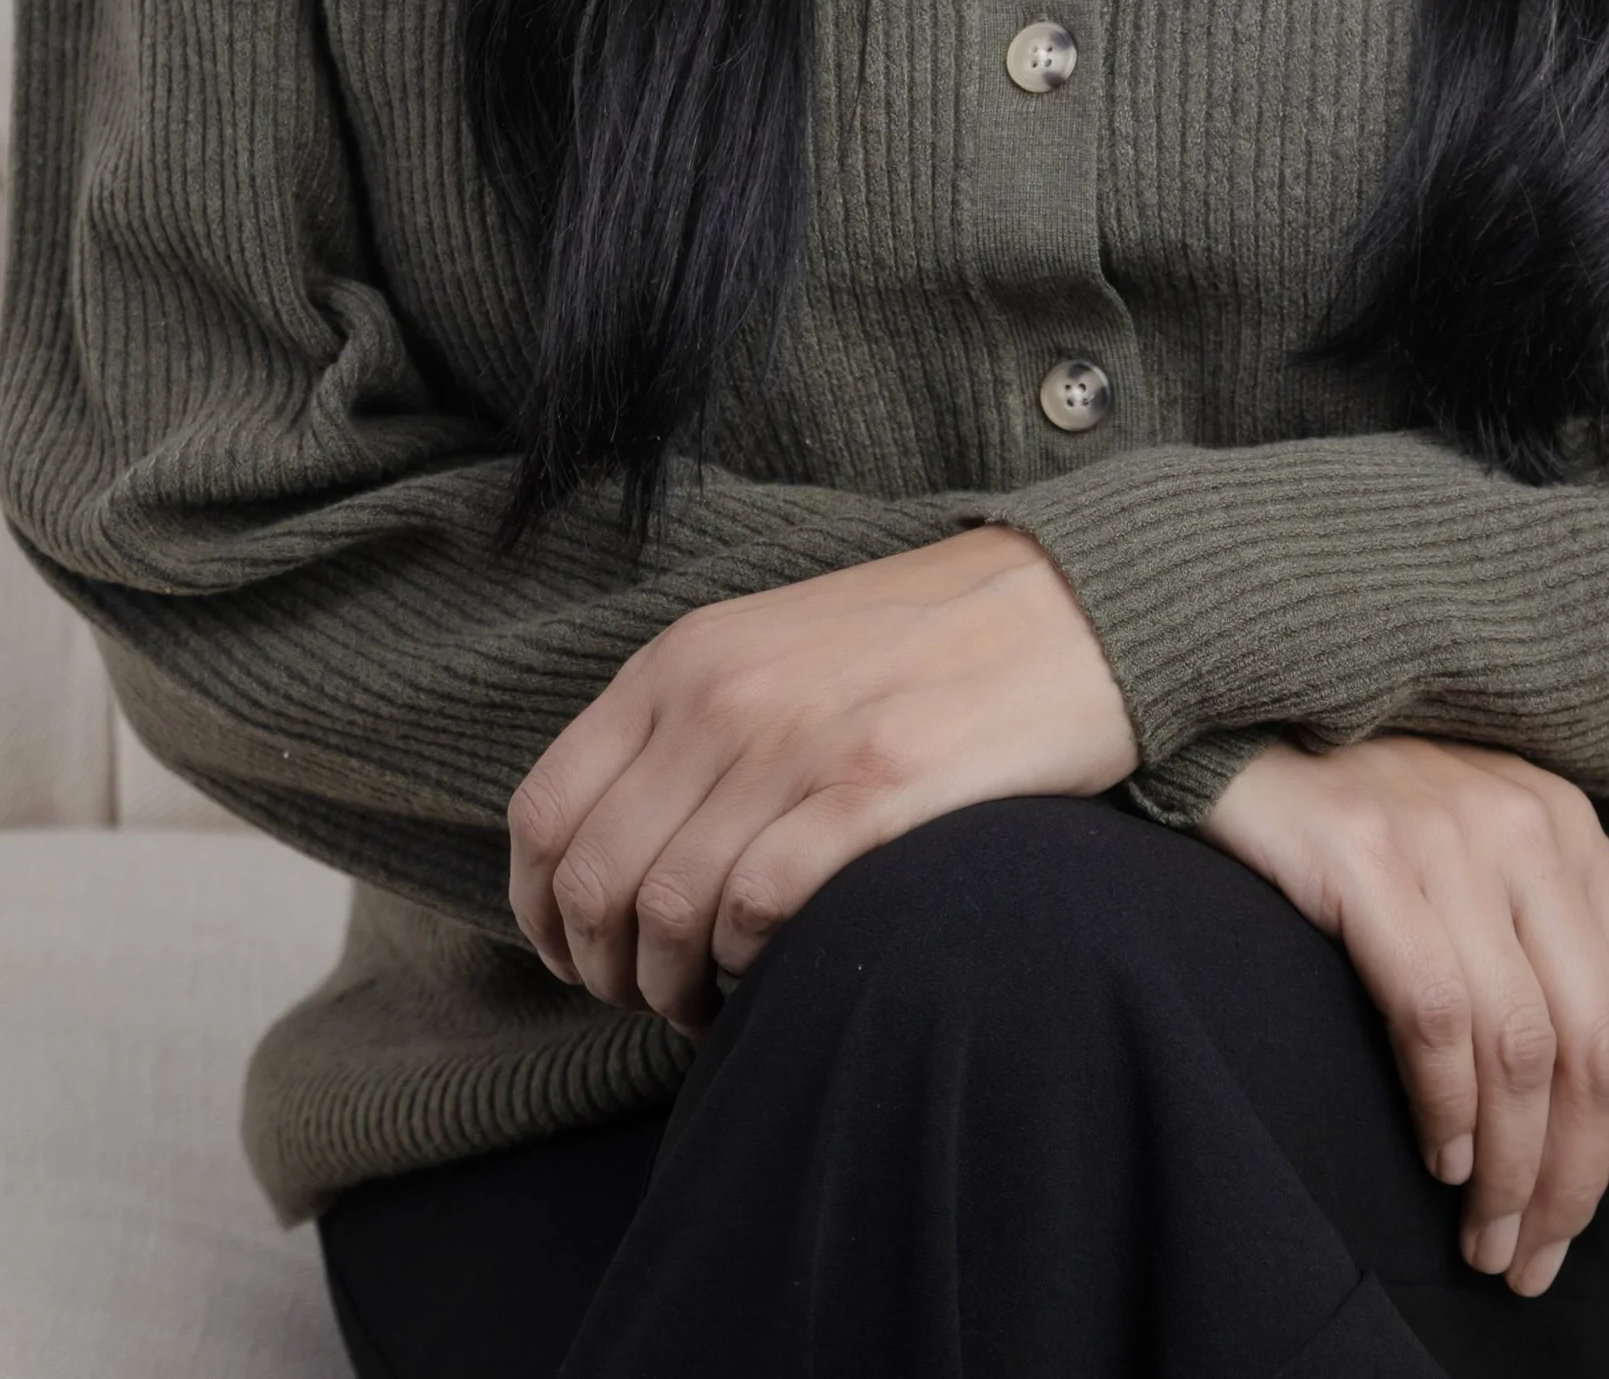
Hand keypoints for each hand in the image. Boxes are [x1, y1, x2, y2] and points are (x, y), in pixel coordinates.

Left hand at [508, 527, 1138, 1023]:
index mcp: (683, 658)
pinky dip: (749, 968)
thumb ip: (686, 725)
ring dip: (672, 988)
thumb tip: (604, 848)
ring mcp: (797, 740)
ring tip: (709, 1004)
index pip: (544, 810)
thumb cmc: (918, 644)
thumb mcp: (772, 648)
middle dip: (605, 971)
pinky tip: (776, 973)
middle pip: (594, 879)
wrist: (1069, 603)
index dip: (539, 912)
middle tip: (649, 998)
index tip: (577, 958)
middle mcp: (722, 694)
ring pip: (667, 910)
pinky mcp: (877, 789)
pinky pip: (759, 910)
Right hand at [1203, 736, 1608, 1296]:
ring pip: (1522, 1048)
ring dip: (1513, 1170)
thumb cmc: (1368, 819)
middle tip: (1541, 1259)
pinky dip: (1447, 1107)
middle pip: (1597, 1042)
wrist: (1239, 726)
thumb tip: (1606, 1114)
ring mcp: (1450, 837)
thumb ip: (1547, 948)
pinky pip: (1435, 1015)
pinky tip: (1440, 1157)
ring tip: (1488, 1237)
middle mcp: (1529, 827)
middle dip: (1579, 1176)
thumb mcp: (1484, 860)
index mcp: (1572, 831)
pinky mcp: (1367, 856)